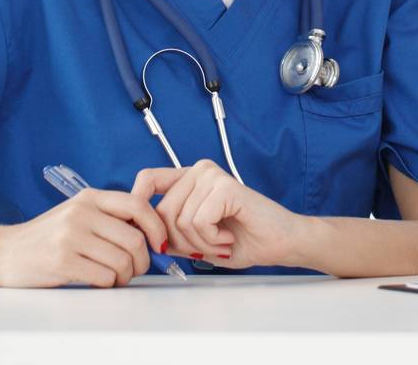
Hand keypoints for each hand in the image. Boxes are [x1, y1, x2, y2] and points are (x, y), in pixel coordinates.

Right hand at [0, 188, 167, 287]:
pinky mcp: (62, 261)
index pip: (138, 205)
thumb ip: (110, 217)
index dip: (156, 226)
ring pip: (122, 261)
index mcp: (90, 197)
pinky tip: (99, 281)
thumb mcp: (78, 214)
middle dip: (142, 260)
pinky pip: (104, 277)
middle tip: (136, 269)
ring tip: (116, 277)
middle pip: (134, 239)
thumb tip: (152, 233)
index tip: (160, 243)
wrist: (3, 252)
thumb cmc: (47, 237)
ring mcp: (70, 236)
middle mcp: (81, 213)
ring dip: (126, 276)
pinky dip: (109, 284)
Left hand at [132, 159, 302, 269]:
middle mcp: (199, 171)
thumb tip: (139, 236)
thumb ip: (169, 234)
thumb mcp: (194, 241)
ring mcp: (212, 176)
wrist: (280, 243)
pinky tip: (228, 238)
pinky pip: (199, 222)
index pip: (147, 180)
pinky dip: (212, 239)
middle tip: (207, 246)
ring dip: (200, 244)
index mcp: (189, 179)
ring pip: (180, 221)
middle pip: (161, 212)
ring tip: (222, 241)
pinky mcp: (225, 187)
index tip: (149, 236)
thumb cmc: (243, 240)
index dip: (138, 206)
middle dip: (180, 242)